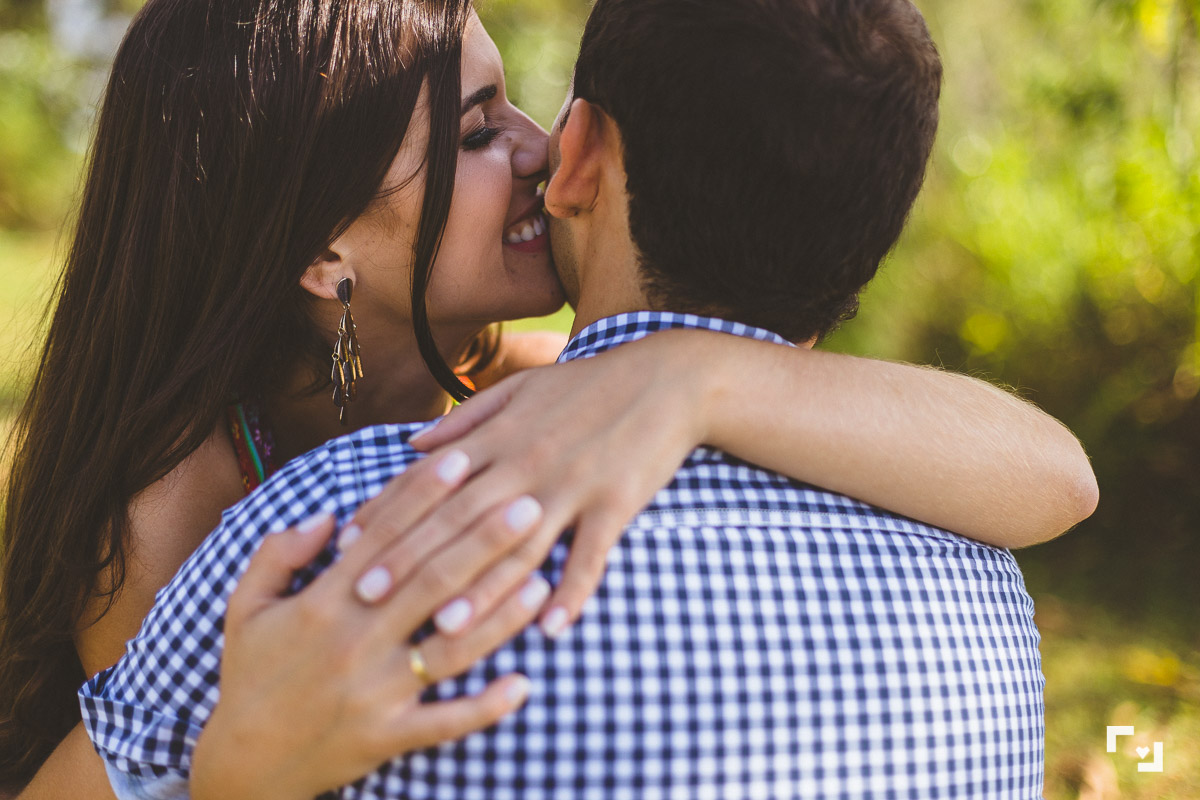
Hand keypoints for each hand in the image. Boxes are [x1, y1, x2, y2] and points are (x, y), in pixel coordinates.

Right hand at [191, 489, 547, 799]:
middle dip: (484, 541)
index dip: (424, 496)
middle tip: (530, 504)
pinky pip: (445, 722)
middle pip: (431, 583)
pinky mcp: (388, 736)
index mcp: (323, 604)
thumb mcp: (247, 607)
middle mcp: (355, 642)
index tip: (463, 461)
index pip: (384, 538)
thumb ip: (279, 553)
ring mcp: (376, 691)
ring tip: (542, 582)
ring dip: (500, 616)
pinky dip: (485, 707)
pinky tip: (524, 684)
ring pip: (449, 648)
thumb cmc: (251, 676)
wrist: (244, 765)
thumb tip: (330, 515)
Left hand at [345, 329, 714, 641]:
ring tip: (446, 626)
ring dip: (483, 587)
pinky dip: (574, 589)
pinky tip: (552, 627)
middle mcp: (527, 461)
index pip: (432, 480)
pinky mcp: (616, 502)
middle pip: (461, 518)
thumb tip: (412, 446)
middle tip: (369, 598)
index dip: (389, 514)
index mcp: (500, 435)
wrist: (667, 378)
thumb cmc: (588, 386)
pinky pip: (592, 553)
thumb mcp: (522, 388)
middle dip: (412, 558)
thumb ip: (465, 419)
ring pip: (519, 543)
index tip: (349, 548)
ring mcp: (572, 483)